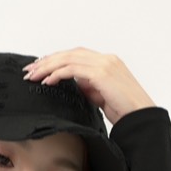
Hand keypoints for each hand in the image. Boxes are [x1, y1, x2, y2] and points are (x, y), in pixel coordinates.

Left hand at [23, 49, 156, 126]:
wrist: (140, 117)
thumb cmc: (125, 110)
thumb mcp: (102, 96)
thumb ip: (89, 87)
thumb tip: (74, 85)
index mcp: (107, 62)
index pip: (76, 55)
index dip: (56, 59)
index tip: (40, 68)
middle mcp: (106, 59)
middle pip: (69, 54)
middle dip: (47, 61)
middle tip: (30, 71)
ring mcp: (104, 64)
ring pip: (69, 58)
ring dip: (48, 66)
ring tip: (34, 76)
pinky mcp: (102, 74)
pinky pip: (73, 70)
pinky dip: (58, 74)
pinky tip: (48, 81)